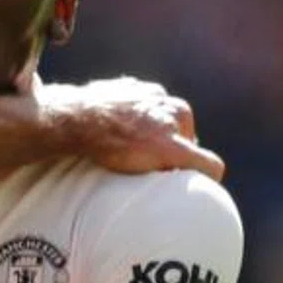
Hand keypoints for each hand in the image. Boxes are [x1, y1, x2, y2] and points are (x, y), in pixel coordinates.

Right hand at [42, 77, 224, 181]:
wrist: (75, 119)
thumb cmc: (80, 113)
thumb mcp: (100, 99)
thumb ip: (112, 106)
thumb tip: (98, 120)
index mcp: (151, 93)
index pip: (171, 116)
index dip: (165, 138)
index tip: (152, 156)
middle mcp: (167, 104)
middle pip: (186, 130)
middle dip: (176, 148)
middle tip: (155, 170)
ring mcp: (172, 125)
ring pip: (193, 146)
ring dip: (182, 161)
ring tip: (164, 178)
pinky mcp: (172, 148)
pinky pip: (206, 164)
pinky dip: (206, 175)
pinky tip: (203, 188)